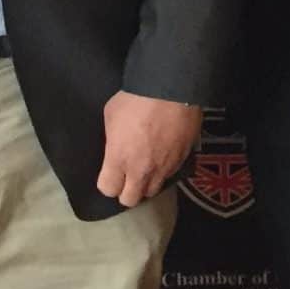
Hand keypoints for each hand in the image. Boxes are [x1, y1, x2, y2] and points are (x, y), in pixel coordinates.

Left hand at [96, 89, 201, 206]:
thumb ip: (112, 138)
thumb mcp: (111, 115)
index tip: (109, 174)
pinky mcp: (182, 159)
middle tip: (127, 177)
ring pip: (153, 190)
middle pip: (130, 199)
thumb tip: (116, 144)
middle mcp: (141, 170)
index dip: (107, 183)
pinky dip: (165, 169)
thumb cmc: (136, 98)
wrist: (172, 89)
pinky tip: (164, 155)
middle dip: (126, 191)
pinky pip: (171, 174)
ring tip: (147, 168)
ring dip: (147, 183)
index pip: (108, 190)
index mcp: (119, 159)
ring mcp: (164, 167)